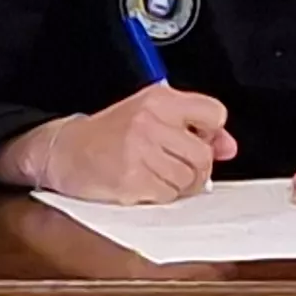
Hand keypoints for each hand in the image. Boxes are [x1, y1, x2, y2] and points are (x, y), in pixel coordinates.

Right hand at [4, 85, 236, 203]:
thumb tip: (228, 146)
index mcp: (159, 99)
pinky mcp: (131, 179)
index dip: (210, 134)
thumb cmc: (109, 133)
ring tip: (157, 177)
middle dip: (197, 170)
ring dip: (179, 186)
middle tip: (178, 169)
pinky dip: (161, 197)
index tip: (197, 140)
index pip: (215, 114)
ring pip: (188, 179)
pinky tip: (144, 186)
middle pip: (203, 155)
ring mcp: (140, 150)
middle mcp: (151, 121)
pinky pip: (168, 196)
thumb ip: (194, 127)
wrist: (66, 149)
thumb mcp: (151, 115)